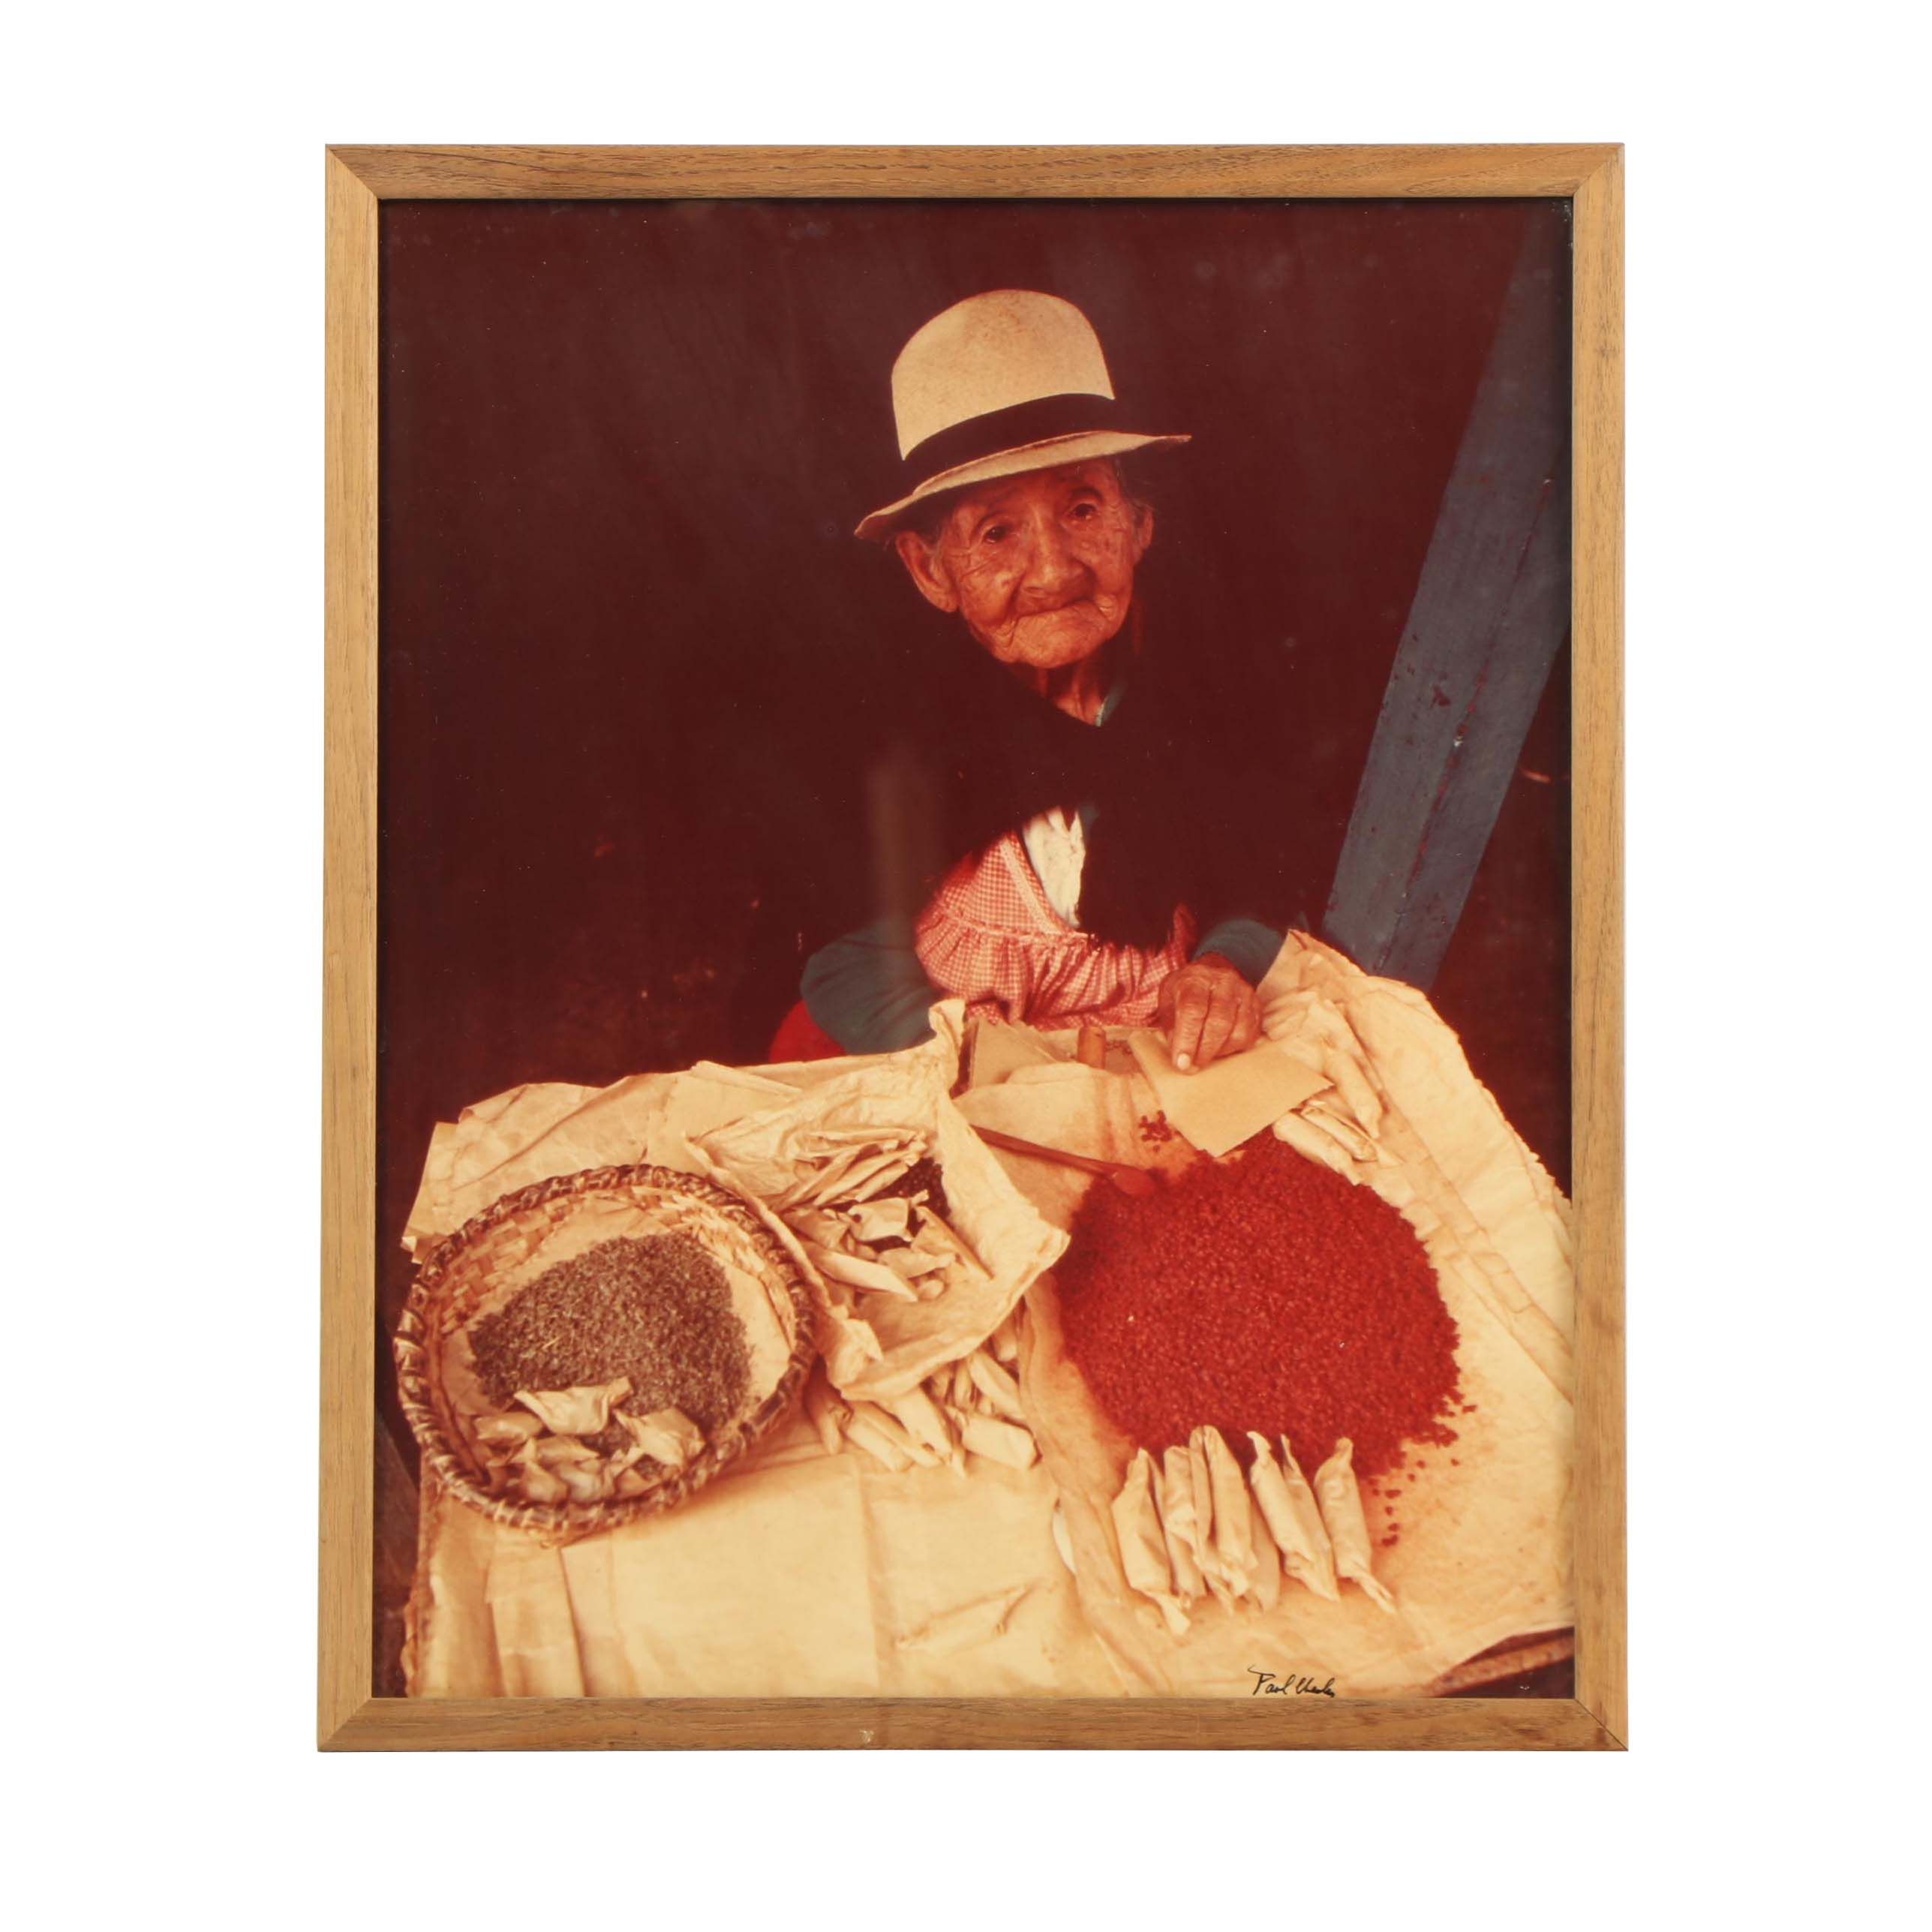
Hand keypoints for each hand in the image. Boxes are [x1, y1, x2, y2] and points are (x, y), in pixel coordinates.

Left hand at [1156, 954, 1261, 1071]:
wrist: (1210, 972)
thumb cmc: (1185, 990)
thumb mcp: (1167, 1001)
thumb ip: (1171, 1028)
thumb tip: (1182, 1057)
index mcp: (1196, 978)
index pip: (1193, 1010)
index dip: (1187, 1040)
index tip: (1182, 1062)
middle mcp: (1224, 982)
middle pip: (1219, 1023)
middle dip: (1205, 1050)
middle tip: (1193, 1065)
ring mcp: (1244, 992)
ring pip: (1238, 1031)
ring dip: (1221, 1051)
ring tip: (1206, 1053)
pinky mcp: (1257, 1005)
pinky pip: (1250, 1035)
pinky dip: (1235, 1047)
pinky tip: (1221, 1046)